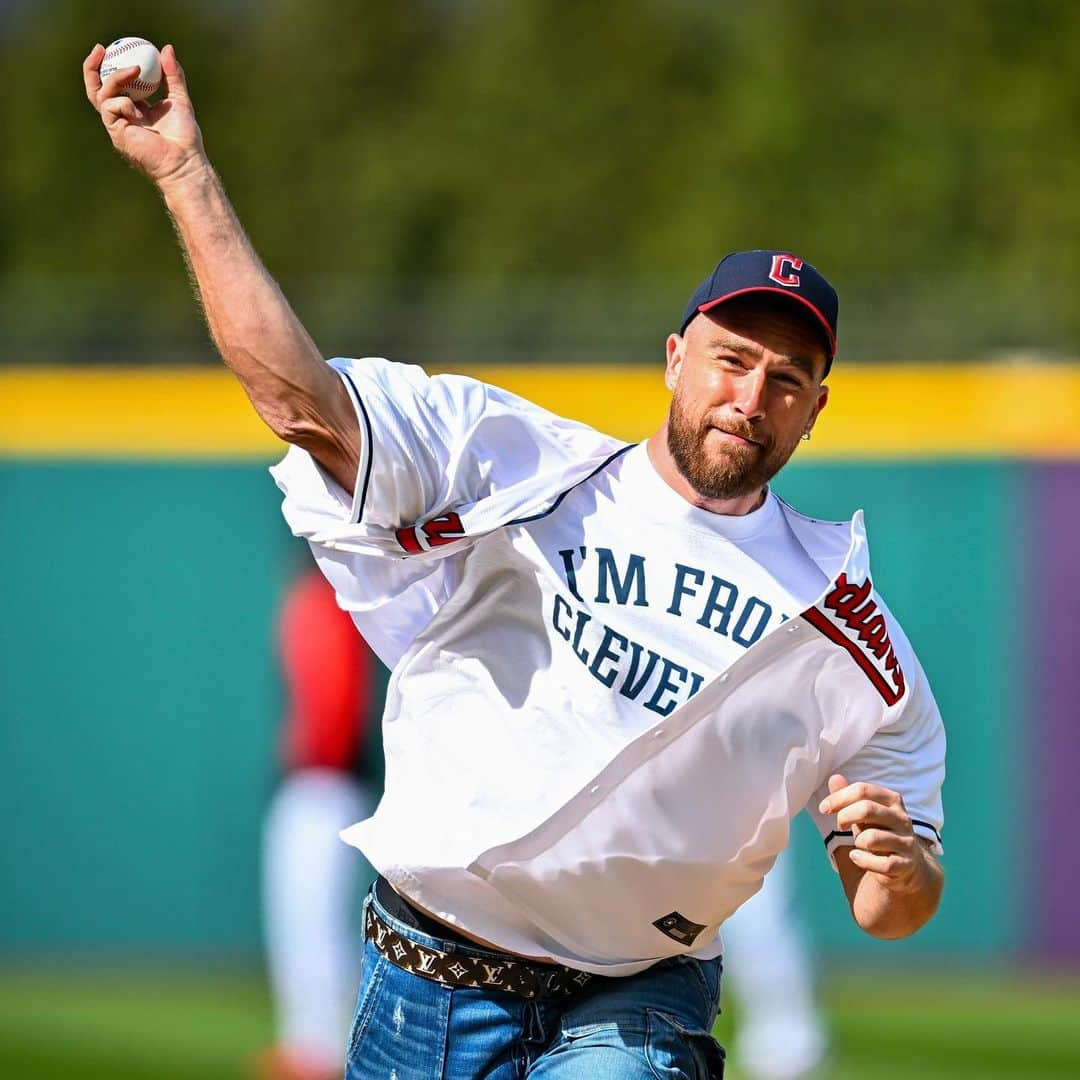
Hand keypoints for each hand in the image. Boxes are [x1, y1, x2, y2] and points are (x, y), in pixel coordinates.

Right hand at [83, 43, 206, 191]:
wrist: (185, 162)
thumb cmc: (185, 138)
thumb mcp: (179, 99)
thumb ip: (173, 75)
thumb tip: (167, 48)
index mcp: (135, 109)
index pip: (115, 85)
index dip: (110, 65)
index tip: (114, 46)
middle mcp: (123, 117)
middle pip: (96, 89)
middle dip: (92, 67)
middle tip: (100, 49)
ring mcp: (118, 126)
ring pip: (100, 95)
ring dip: (115, 78)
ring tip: (134, 69)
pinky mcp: (117, 134)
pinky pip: (109, 108)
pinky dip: (122, 102)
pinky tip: (138, 110)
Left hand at [818, 773, 924, 893]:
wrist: (905, 865)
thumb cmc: (878, 833)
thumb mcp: (862, 814)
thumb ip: (849, 797)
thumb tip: (834, 777)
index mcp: (892, 800)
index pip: (862, 790)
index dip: (838, 797)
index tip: (823, 808)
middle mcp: (902, 819)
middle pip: (866, 809)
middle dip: (845, 817)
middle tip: (840, 826)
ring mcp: (906, 842)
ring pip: (871, 839)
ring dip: (857, 842)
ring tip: (857, 845)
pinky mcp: (906, 864)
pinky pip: (882, 863)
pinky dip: (863, 861)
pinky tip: (857, 858)